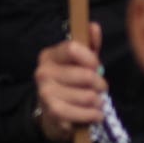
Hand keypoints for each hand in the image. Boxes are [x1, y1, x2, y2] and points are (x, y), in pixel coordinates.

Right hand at [34, 25, 106, 142]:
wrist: (53, 114)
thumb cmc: (70, 84)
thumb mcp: (79, 63)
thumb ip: (89, 44)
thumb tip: (93, 26)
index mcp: (49, 56)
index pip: (73, 49)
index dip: (91, 58)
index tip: (96, 67)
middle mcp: (43, 72)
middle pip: (86, 75)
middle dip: (100, 84)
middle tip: (99, 89)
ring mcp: (46, 93)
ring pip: (89, 96)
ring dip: (98, 102)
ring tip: (95, 102)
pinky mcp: (53, 113)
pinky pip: (85, 113)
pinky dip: (94, 115)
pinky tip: (93, 114)